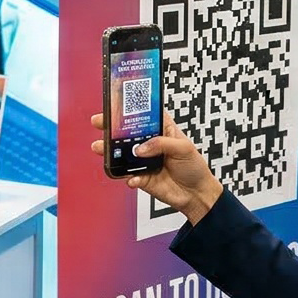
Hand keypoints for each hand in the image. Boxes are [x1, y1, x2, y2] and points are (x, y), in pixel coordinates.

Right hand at [89, 113, 222, 221]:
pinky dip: (128, 177)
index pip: (144, 114)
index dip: (131, 108)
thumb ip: (162, 144)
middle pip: (127, 132)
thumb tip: (141, 148)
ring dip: (110, 151)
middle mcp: (150, 144)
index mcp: (162, 130)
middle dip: (112, 127)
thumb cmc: (194, 167)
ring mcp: (144, 161)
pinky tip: (132, 178)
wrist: (196, 194)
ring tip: (101, 148)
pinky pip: (129, 176)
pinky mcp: (141, 178)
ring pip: (123, 154)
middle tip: (100, 122)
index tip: (117, 103)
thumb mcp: (184, 148)